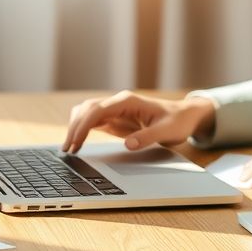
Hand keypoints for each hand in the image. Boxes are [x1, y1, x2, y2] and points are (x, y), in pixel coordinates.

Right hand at [61, 91, 218, 153]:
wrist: (184, 116)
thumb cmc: (177, 121)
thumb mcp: (167, 131)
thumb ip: (147, 137)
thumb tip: (128, 144)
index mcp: (127, 101)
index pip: (97, 110)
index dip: (83, 125)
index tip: (75, 142)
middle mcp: (118, 102)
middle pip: (87, 110)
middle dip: (74, 128)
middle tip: (67, 149)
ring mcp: (115, 109)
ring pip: (86, 113)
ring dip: (75, 127)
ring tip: (69, 148)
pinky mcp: (115, 118)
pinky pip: (93, 120)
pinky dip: (82, 129)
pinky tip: (77, 142)